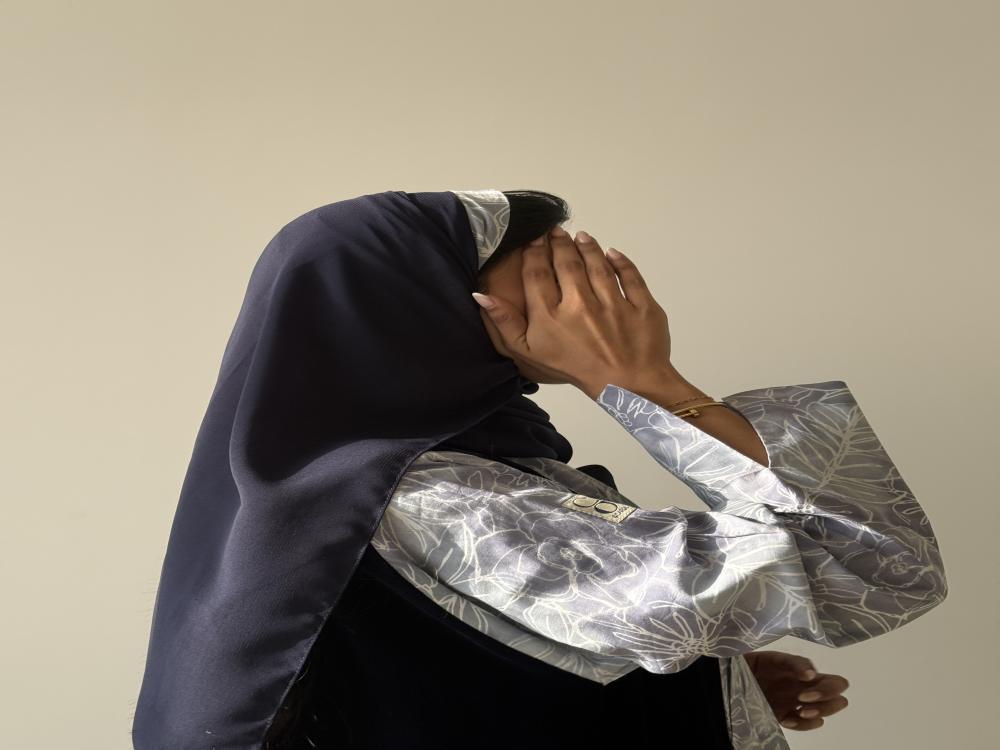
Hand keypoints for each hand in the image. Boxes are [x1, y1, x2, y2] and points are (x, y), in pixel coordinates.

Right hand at [473, 227, 672, 399]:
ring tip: (580, 236)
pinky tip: (612, 253)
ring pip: (597, 264)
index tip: (534, 238)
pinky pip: (631, 276)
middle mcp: (580, 303)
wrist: (626, 389)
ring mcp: (614, 302)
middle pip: (567, 262)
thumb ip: (505, 323)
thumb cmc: (573, 370)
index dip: (534, 252)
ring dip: (587, 246)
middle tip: (556, 230)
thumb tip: (481, 295)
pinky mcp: (641, 305)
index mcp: (550, 315)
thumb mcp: (529, 353)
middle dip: (560, 242)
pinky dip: (621, 261)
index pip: (538, 273)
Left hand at [743, 650, 849, 731]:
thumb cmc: (750, 662)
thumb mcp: (771, 657)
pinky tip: (787, 720)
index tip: (806, 682)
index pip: (835, 681)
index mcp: (803, 671)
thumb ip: (791, 663)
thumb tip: (810, 674)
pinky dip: (801, 725)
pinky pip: (804, 725)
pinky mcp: (784, 715)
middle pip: (839, 696)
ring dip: (820, 712)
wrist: (728, 674)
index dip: (825, 685)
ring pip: (828, 710)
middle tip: (803, 699)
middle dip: (828, 699)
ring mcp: (797, 703)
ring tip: (800, 711)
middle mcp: (805, 687)